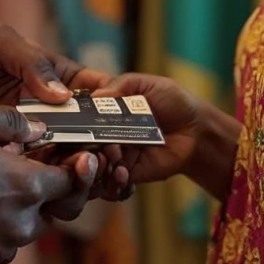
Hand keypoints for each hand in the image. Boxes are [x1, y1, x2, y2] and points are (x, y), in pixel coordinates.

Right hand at [0, 102, 84, 263]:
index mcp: (26, 186)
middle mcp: (18, 226)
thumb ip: (13, 120)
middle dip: (36, 192)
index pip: (70, 182)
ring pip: (18, 232)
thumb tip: (39, 129)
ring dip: (9, 214)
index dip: (70, 169)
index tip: (62, 159)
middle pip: (47, 211)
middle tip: (10, 171)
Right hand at [76, 72, 209, 199]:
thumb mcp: (145, 84)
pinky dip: (114, 177)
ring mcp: (116, 155)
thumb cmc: (172, 101)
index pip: (79, 116)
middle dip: (82, 144)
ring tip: (111, 154)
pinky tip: (122, 169)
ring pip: (96, 163)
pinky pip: (113, 180)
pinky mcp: (130, 173)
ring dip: (99, 161)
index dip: (70, 119)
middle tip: (90, 142)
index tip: (67, 121)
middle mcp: (105, 134)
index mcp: (105, 110)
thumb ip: (120, 85)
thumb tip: (96, 96)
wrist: (197, 129)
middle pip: (82, 142)